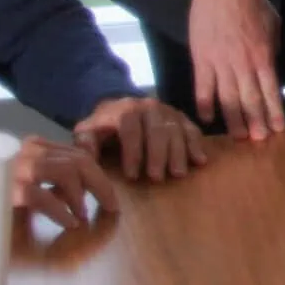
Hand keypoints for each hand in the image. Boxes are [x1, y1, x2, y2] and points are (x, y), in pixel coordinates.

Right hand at [8, 136, 118, 229]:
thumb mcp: (32, 185)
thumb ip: (57, 180)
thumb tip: (85, 186)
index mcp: (37, 147)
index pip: (79, 154)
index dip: (99, 176)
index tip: (110, 197)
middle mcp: (28, 152)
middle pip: (79, 161)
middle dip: (101, 184)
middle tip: (111, 207)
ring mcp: (16, 168)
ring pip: (66, 172)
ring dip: (81, 196)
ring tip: (84, 216)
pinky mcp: (5, 190)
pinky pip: (42, 196)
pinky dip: (61, 211)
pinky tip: (70, 224)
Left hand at [74, 95, 208, 180]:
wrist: (119, 107)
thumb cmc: (104, 127)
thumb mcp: (88, 132)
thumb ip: (85, 143)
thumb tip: (87, 156)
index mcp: (125, 109)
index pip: (130, 129)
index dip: (132, 152)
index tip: (131, 175)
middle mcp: (149, 106)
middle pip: (157, 129)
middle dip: (157, 155)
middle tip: (156, 178)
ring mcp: (168, 111)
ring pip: (176, 130)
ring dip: (178, 152)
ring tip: (177, 174)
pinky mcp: (181, 117)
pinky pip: (191, 129)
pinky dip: (196, 145)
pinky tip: (199, 161)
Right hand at [186, 0, 284, 139]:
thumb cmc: (251, 2)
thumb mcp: (272, 24)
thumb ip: (272, 47)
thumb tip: (271, 65)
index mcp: (263, 55)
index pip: (270, 90)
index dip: (274, 111)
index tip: (278, 129)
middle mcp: (243, 64)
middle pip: (250, 100)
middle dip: (256, 122)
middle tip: (259, 140)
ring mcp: (221, 63)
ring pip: (228, 98)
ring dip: (234, 120)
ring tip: (239, 137)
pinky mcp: (201, 59)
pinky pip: (203, 87)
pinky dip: (205, 105)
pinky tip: (207, 119)